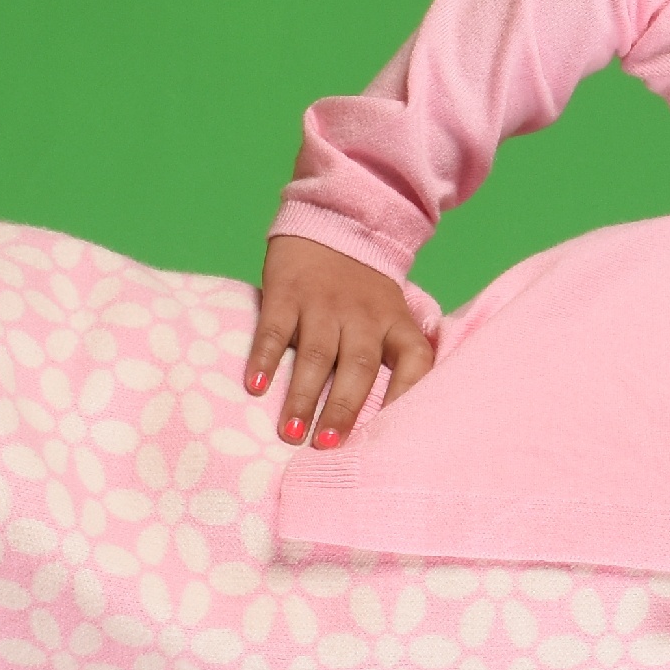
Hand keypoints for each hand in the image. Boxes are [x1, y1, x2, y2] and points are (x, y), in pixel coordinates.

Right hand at [246, 232, 434, 446]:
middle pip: (357, 366)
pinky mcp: (287, 291)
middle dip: (342, 409)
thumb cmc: (363, 288)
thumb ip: (394, 354)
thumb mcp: (393, 312)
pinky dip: (264, 358)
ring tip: (291, 433)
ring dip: (303, 396)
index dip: (406, 395)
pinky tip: (255, 386)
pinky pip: (275, 329)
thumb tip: (392, 416)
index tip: (390, 434)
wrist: (333, 223)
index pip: (414, 360)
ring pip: (316, 355)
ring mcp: (323, 302)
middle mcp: (363, 314)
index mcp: (395, 321)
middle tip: (326, 446)